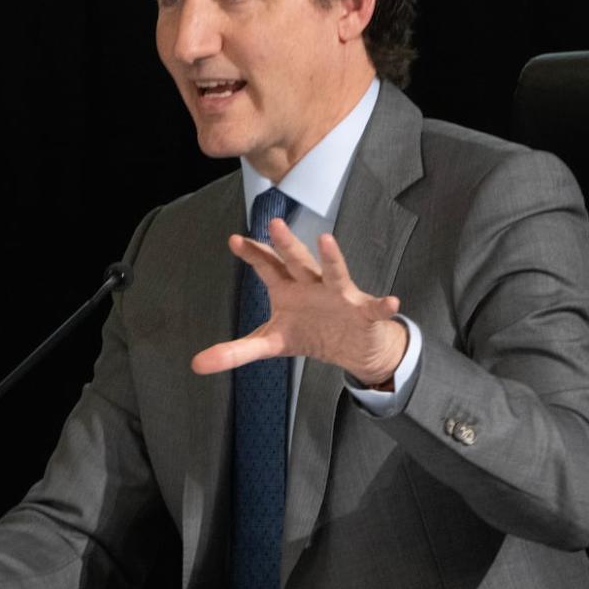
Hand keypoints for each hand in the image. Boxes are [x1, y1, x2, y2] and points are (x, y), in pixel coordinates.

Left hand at [191, 219, 407, 385]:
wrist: (351, 347)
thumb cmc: (309, 333)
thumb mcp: (270, 343)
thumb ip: (235, 351)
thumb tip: (196, 364)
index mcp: (288, 289)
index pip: (267, 267)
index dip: (252, 254)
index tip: (234, 240)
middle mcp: (313, 285)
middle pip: (298, 262)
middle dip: (286, 245)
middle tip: (274, 224)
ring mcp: (340, 297)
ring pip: (336, 274)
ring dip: (332, 259)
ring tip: (326, 240)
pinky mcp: (365, 313)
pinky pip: (375, 308)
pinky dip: (384, 306)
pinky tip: (392, 302)